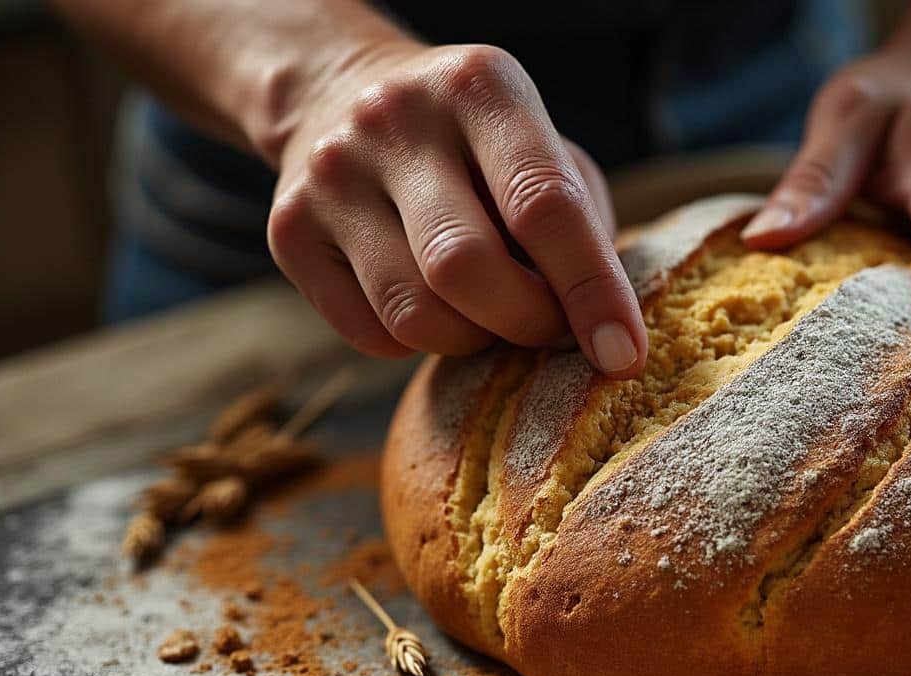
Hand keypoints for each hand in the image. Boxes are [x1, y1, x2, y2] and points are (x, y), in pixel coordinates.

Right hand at [267, 43, 646, 377]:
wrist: (344, 97)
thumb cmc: (480, 147)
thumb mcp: (545, 151)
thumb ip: (582, 227)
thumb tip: (601, 328)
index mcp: (479, 86)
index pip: (544, 204)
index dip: (592, 291)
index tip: (623, 355)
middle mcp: (394, 119)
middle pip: (467, 267)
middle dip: (527, 323)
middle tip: (551, 332)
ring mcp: (332, 174)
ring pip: (415, 313)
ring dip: (473, 341)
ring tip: (491, 317)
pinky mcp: (287, 229)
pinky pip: (371, 334)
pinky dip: (417, 345)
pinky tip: (432, 305)